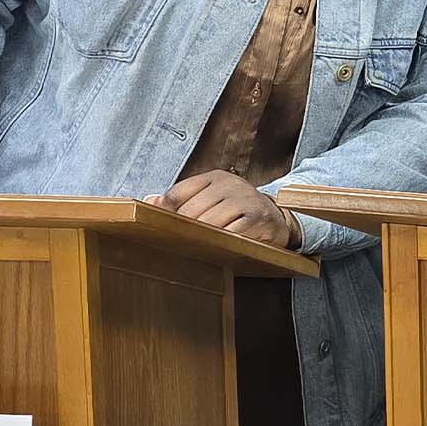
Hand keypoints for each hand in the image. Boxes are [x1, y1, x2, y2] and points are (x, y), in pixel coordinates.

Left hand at [147, 170, 294, 247]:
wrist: (277, 219)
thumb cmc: (238, 212)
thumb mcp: (211, 200)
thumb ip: (181, 201)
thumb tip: (149, 201)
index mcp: (215, 178)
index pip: (178, 193)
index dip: (167, 214)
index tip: (165, 228)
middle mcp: (231, 185)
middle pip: (190, 211)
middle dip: (183, 230)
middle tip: (180, 243)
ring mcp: (246, 200)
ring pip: (208, 224)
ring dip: (201, 238)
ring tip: (199, 246)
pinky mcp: (258, 219)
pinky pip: (230, 234)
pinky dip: (221, 243)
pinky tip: (220, 247)